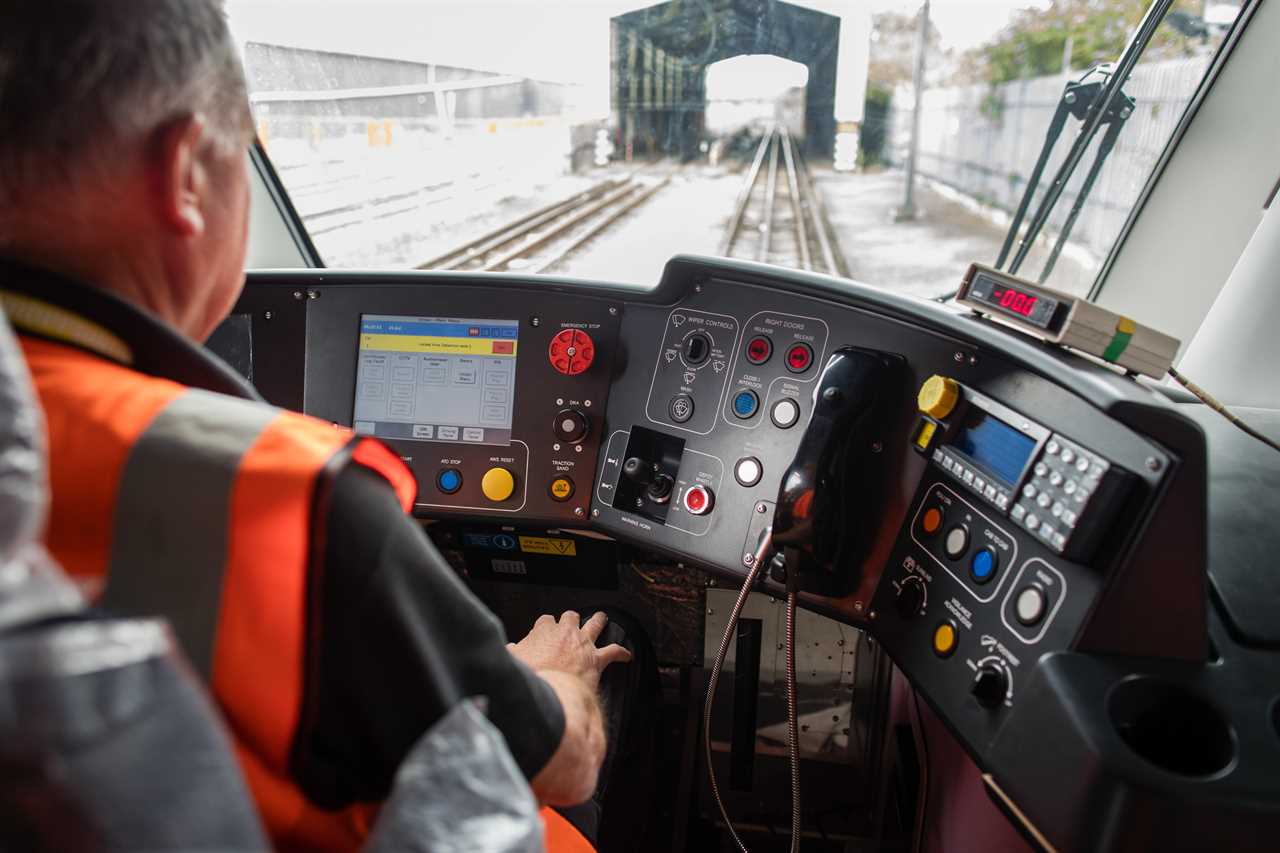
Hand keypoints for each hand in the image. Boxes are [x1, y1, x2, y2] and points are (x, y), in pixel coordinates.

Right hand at [508, 610, 631, 690]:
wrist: (550, 690)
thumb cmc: (531, 676)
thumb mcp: (514, 661)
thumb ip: (513, 653)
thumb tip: (508, 651)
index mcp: (544, 630)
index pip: (545, 621)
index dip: (545, 626)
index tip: (544, 632)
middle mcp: (566, 632)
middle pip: (570, 617)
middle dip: (571, 619)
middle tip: (570, 624)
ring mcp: (583, 643)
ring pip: (595, 624)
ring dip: (599, 621)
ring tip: (602, 619)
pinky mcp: (596, 658)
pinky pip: (614, 651)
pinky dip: (621, 653)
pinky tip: (627, 656)